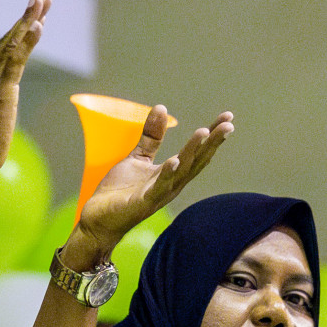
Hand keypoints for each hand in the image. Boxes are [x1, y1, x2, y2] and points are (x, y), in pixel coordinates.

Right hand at [0, 0, 50, 175]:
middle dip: (26, 17)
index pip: (1, 48)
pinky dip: (29, 41)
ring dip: (29, 20)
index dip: (17, 30)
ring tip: (42, 2)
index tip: (32, 15)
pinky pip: (17, 61)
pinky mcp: (0, 91)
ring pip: (12, 44)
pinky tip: (39, 26)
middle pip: (7, 39)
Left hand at [75, 106, 231, 258]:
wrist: (99, 219)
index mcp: (173, 174)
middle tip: (228, 124)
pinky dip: (167, 174)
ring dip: (193, 152)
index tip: (228, 116)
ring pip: (181, 171)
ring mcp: (159, 194)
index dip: (213, 135)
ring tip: (204, 132)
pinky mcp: (143, 202)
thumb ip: (152, 136)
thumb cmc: (121, 191)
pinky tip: (175, 161)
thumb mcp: (138, 158)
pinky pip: (158, 187)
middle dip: (212, 142)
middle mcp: (172, 184)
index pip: (198, 152)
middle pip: (197, 161)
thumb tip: (162, 107)